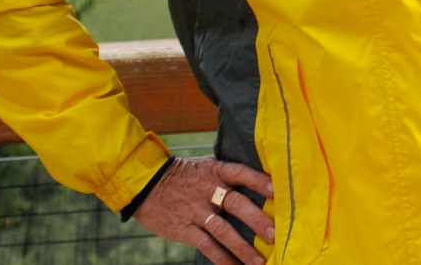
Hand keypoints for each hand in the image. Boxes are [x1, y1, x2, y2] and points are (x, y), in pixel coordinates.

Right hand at [131, 156, 274, 264]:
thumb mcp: (204, 165)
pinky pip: (206, 246)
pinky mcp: (184, 229)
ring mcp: (195, 211)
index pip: (240, 173)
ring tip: (259, 261)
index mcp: (215, 172)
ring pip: (223, 230)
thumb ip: (227, 171)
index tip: (276, 190)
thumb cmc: (181, 175)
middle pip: (235, 204)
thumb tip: (258, 174)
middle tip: (274, 233)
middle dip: (256, 220)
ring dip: (242, 247)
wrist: (144, 184)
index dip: (258, 180)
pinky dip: (221, 258)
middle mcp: (208, 190)